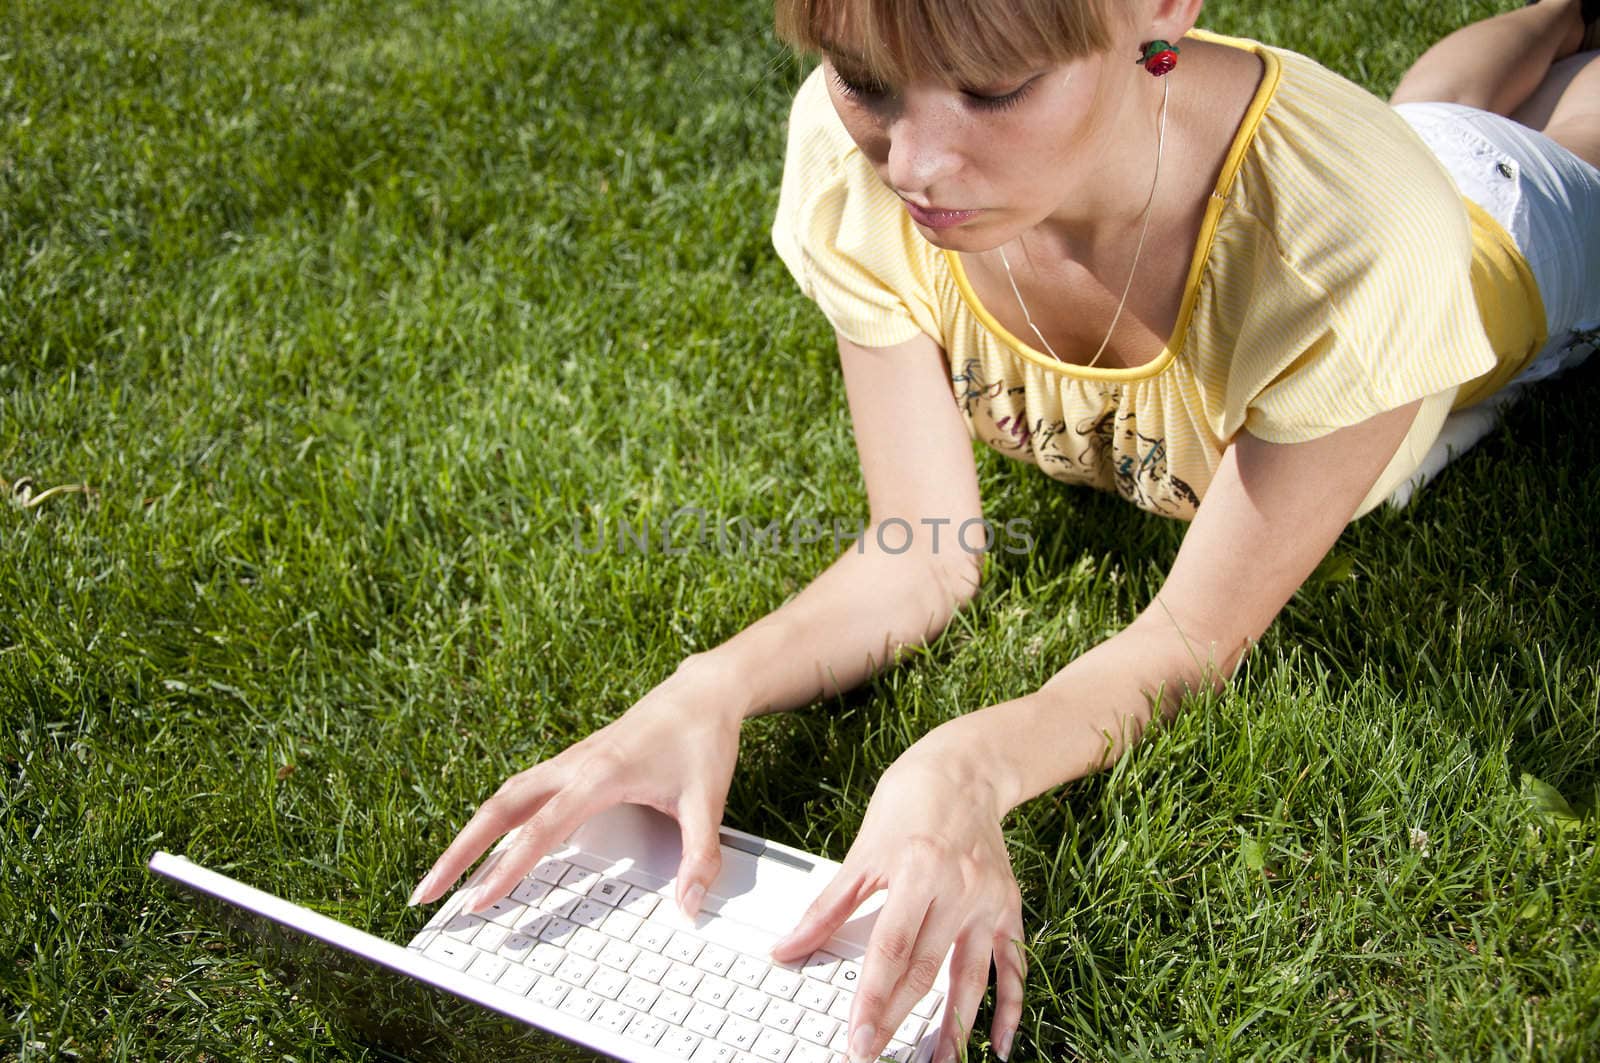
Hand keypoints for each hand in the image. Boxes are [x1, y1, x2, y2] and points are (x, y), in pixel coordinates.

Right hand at [409, 660, 743, 917]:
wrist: (704, 691)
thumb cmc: (703, 739)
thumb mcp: (708, 801)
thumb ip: (698, 856)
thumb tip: (690, 905)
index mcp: (600, 774)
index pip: (540, 830)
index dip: (506, 869)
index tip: (476, 901)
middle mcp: (573, 765)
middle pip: (499, 809)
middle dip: (458, 851)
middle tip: (425, 893)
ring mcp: (569, 762)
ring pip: (504, 798)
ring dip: (469, 834)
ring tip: (441, 875)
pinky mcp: (573, 762)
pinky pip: (520, 792)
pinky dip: (494, 818)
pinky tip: (486, 840)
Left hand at [770, 727, 1025, 1062]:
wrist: (965, 769)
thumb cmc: (910, 801)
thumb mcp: (862, 851)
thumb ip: (827, 907)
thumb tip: (786, 948)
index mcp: (918, 872)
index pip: (891, 951)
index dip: (872, 1000)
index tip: (856, 1038)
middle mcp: (958, 890)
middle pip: (926, 970)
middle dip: (899, 1021)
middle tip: (875, 1056)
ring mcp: (988, 901)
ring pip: (970, 977)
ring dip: (954, 1027)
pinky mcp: (1009, 907)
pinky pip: (1011, 963)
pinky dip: (1009, 1005)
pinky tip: (999, 1042)